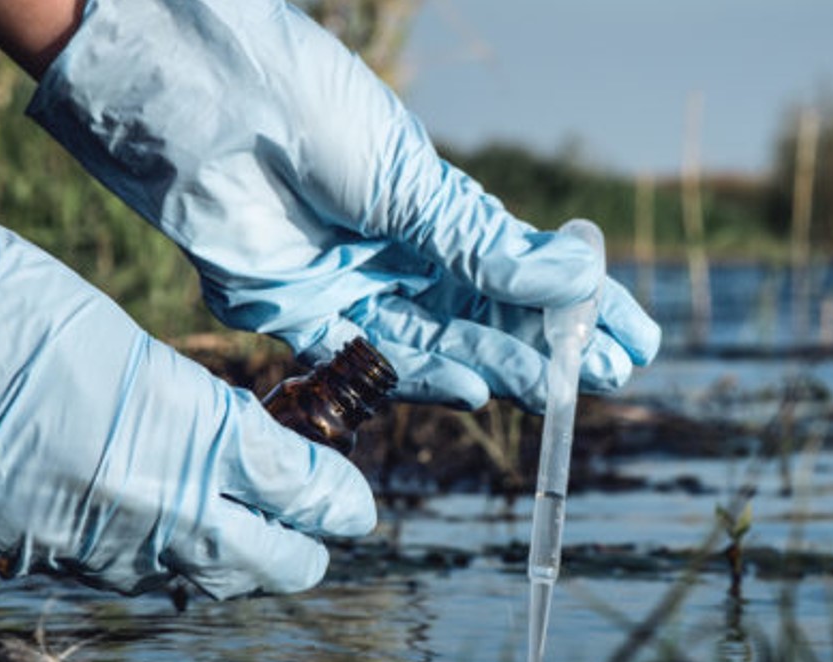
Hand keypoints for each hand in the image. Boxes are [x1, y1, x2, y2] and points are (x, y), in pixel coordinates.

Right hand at [0, 134, 374, 597]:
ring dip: (223, 559)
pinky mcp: (12, 557)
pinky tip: (141, 524)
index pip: (299, 494)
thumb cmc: (2, 296)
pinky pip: (104, 575)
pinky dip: (140, 555)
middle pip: (263, 567)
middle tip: (311, 524)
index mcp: (184, 436)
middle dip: (300, 550)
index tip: (354, 505)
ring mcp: (74, 546)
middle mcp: (141, 510)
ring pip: (185, 582)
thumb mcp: (128, 346)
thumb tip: (244, 458)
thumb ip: (197, 417)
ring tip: (237, 527)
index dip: (338, 502)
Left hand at [27, 0, 660, 410]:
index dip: (581, 303)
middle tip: (612, 377)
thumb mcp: (408, 178)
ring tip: (557, 388)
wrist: (197, 100)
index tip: (635, 335)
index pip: (523, 265)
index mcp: (431, 205)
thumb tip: (578, 278)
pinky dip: (425, 378)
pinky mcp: (299, 316)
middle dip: (551, 346)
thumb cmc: (305, 109)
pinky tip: (477, 390)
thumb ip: (481, 245)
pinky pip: (372, 360)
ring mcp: (351, 285)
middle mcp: (397, 250)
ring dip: (500, 367)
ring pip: (441, 343)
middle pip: (488, 314)